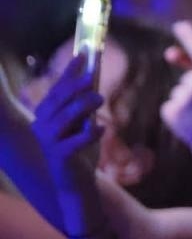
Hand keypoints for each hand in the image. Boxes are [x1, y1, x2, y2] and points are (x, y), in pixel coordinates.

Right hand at [29, 55, 103, 189]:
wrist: (76, 184)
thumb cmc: (79, 150)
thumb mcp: (83, 124)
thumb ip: (84, 106)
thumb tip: (94, 80)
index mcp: (46, 117)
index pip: (56, 91)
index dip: (68, 73)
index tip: (82, 54)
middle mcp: (42, 128)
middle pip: (56, 102)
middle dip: (73, 86)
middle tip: (91, 75)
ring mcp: (49, 144)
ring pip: (63, 119)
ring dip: (82, 105)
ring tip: (100, 98)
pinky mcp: (60, 158)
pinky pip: (75, 142)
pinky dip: (90, 133)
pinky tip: (101, 130)